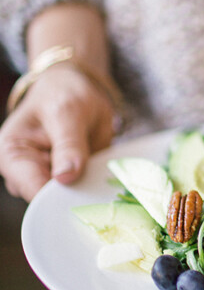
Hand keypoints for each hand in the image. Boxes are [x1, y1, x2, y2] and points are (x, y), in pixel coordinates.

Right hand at [0, 65, 114, 200]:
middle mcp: (27, 172)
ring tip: (101, 178)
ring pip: (70, 198)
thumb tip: (65, 177)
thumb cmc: (63, 94)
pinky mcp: (71, 179)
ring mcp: (50, 177)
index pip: (31, 188)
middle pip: (49, 200)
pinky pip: (85, 191)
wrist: (77, 89)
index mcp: (12, 155)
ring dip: (88, 192)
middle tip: (97, 189)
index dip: (56, 198)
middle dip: (74, 198)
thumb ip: (68, 145)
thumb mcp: (67, 113)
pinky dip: (97, 186)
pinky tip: (105, 177)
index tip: (81, 197)